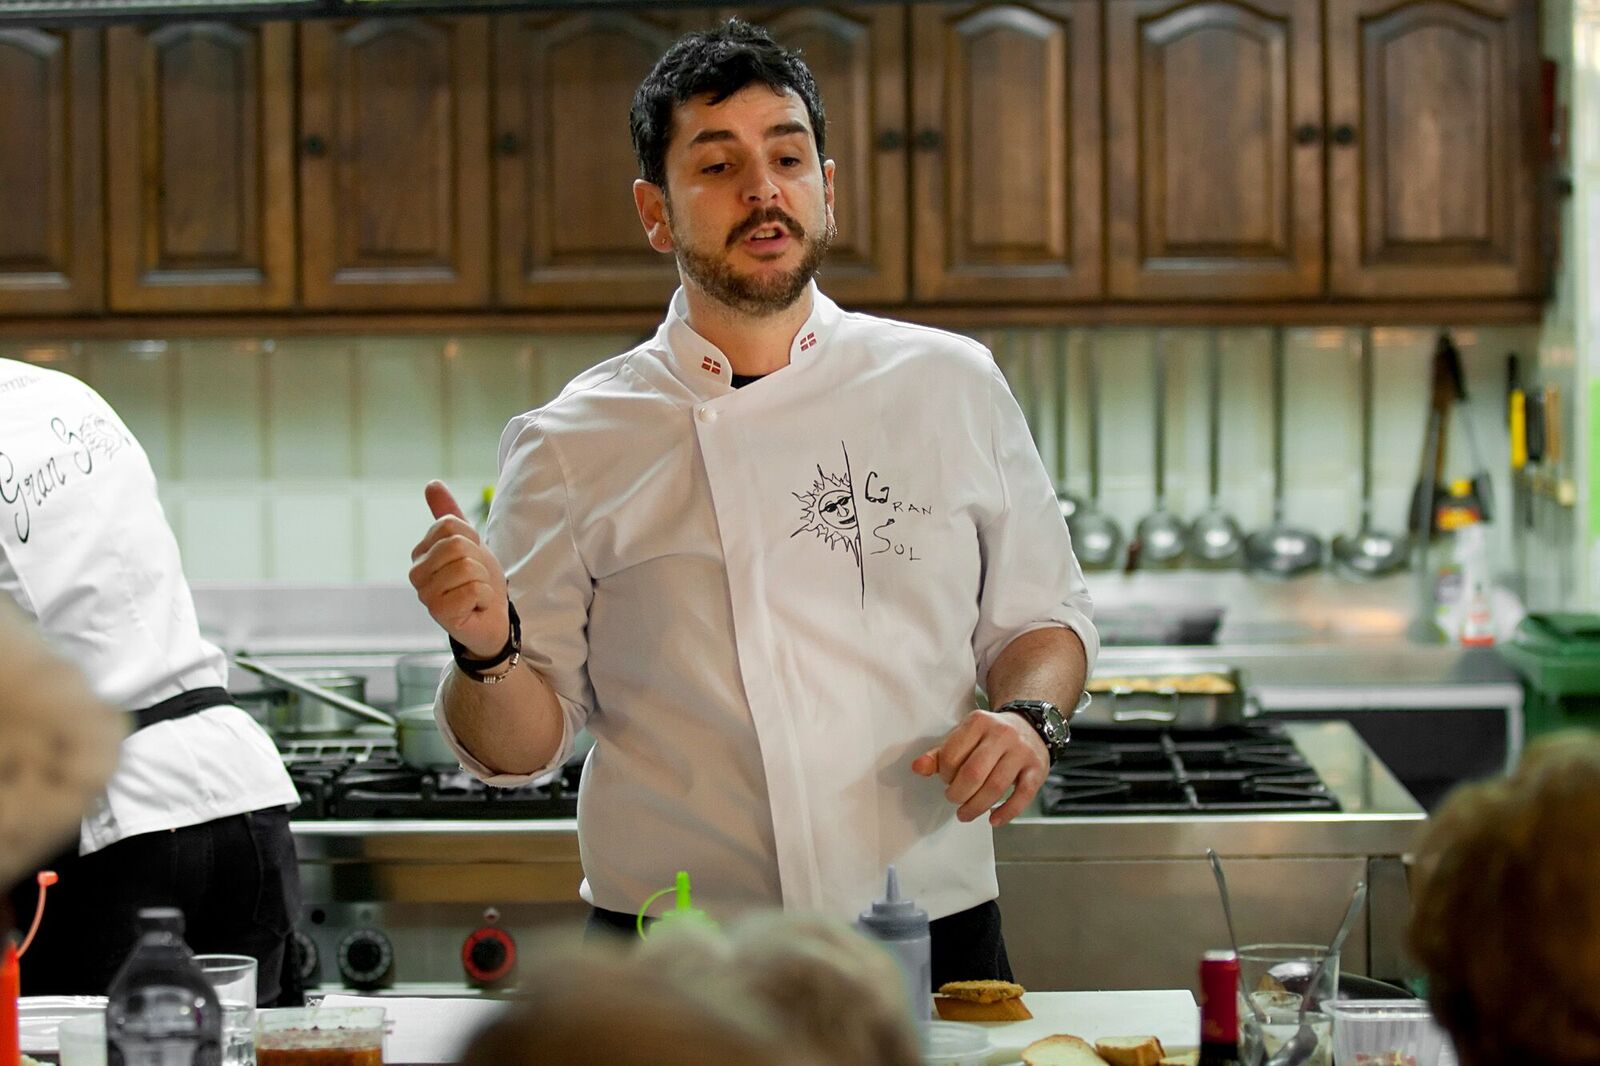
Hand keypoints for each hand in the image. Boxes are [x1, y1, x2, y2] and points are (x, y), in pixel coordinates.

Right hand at [408, 481, 509, 657]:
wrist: (491, 619)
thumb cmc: (478, 580)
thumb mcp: (468, 542)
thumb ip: (448, 514)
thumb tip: (431, 483)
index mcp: (420, 553)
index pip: (449, 525)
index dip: (472, 539)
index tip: (472, 560)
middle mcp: (416, 574)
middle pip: (458, 545)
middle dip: (479, 561)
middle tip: (476, 579)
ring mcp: (425, 595)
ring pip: (467, 567)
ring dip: (483, 581)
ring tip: (476, 594)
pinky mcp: (440, 613)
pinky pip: (474, 589)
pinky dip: (485, 597)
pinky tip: (476, 607)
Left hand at [911, 710, 1049, 827]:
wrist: (1030, 725)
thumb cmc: (989, 737)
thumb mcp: (964, 737)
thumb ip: (940, 754)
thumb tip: (918, 768)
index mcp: (978, 722)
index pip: (952, 755)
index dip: (945, 775)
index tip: (946, 780)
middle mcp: (1002, 734)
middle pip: (974, 773)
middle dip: (958, 794)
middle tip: (953, 800)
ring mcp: (1022, 752)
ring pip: (996, 786)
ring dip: (977, 807)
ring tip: (965, 814)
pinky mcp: (1037, 769)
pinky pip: (1022, 796)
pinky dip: (1006, 812)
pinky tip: (993, 820)